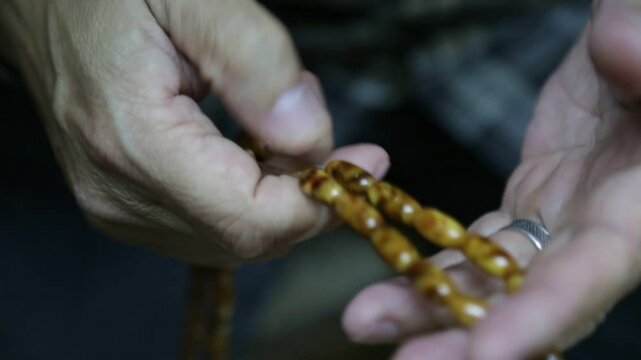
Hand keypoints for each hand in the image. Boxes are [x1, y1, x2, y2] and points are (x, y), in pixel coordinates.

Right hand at [0, 0, 388, 265]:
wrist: (47, 7)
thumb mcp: (195, 0)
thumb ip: (256, 66)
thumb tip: (309, 138)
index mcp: (135, 141)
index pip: (252, 219)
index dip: (320, 201)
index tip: (363, 163)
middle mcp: (120, 193)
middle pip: (249, 238)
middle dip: (306, 194)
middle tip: (321, 128)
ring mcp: (119, 207)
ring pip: (234, 238)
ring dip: (280, 192)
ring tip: (275, 120)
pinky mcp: (125, 206)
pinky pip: (210, 227)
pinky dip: (249, 197)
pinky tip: (249, 146)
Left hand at [343, 1, 640, 357]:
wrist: (631, 50)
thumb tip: (623, 48)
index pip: (593, 271)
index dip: (542, 316)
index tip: (486, 353)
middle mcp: (602, 229)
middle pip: (534, 298)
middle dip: (470, 336)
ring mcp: (561, 221)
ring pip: (492, 276)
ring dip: (431, 303)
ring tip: (366, 320)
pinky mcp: (529, 205)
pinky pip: (474, 243)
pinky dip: (434, 263)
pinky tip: (388, 279)